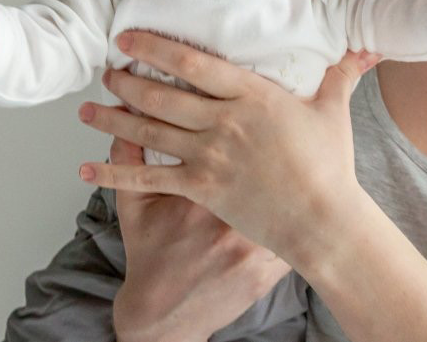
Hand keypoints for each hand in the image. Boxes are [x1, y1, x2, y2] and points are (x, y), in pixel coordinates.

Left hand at [76, 32, 378, 268]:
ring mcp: (209, 155)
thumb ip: (339, 74)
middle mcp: (224, 120)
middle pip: (161, 93)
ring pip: (148, 129)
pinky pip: (148, 176)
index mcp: (252, 95)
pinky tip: (86, 166)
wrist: (324, 220)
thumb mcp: (333, 112)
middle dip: (126, 79)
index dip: (155, 47)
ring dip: (113, 116)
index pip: (192, 63)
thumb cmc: (330, 167)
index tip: (129, 37)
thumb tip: (365, 45)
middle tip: (104, 69)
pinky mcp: (201, 187)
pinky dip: (113, 170)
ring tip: (87, 107)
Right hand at [107, 136, 291, 341]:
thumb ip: (128, 159)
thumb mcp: (134, 205)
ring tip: (301, 175)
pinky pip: (297, 244)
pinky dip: (299, 227)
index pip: (238, 153)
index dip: (252, 134)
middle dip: (283, 157)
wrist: (161, 312)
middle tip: (288, 142)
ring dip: (297, 193)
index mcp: (199, 199)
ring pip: (293, 210)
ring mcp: (252, 253)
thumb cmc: (150, 255)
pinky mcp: (267, 275)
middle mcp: (231, 226)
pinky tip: (300, 213)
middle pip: (272, 176)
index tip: (259, 121)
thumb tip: (125, 115)